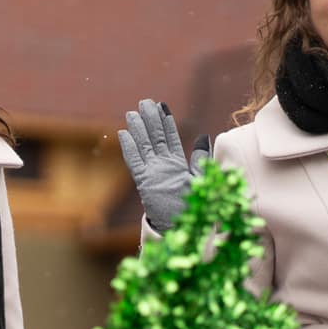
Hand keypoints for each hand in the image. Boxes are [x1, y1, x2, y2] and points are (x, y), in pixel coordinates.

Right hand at [120, 100, 209, 232]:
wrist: (184, 226)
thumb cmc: (194, 206)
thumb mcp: (200, 177)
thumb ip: (200, 157)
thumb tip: (204, 135)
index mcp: (177, 164)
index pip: (170, 138)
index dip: (166, 122)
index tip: (162, 106)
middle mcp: (163, 166)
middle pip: (154, 137)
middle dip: (150, 119)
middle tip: (144, 102)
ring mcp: (152, 172)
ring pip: (143, 145)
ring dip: (138, 129)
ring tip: (132, 112)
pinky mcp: (144, 182)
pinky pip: (135, 161)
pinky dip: (129, 148)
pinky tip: (123, 134)